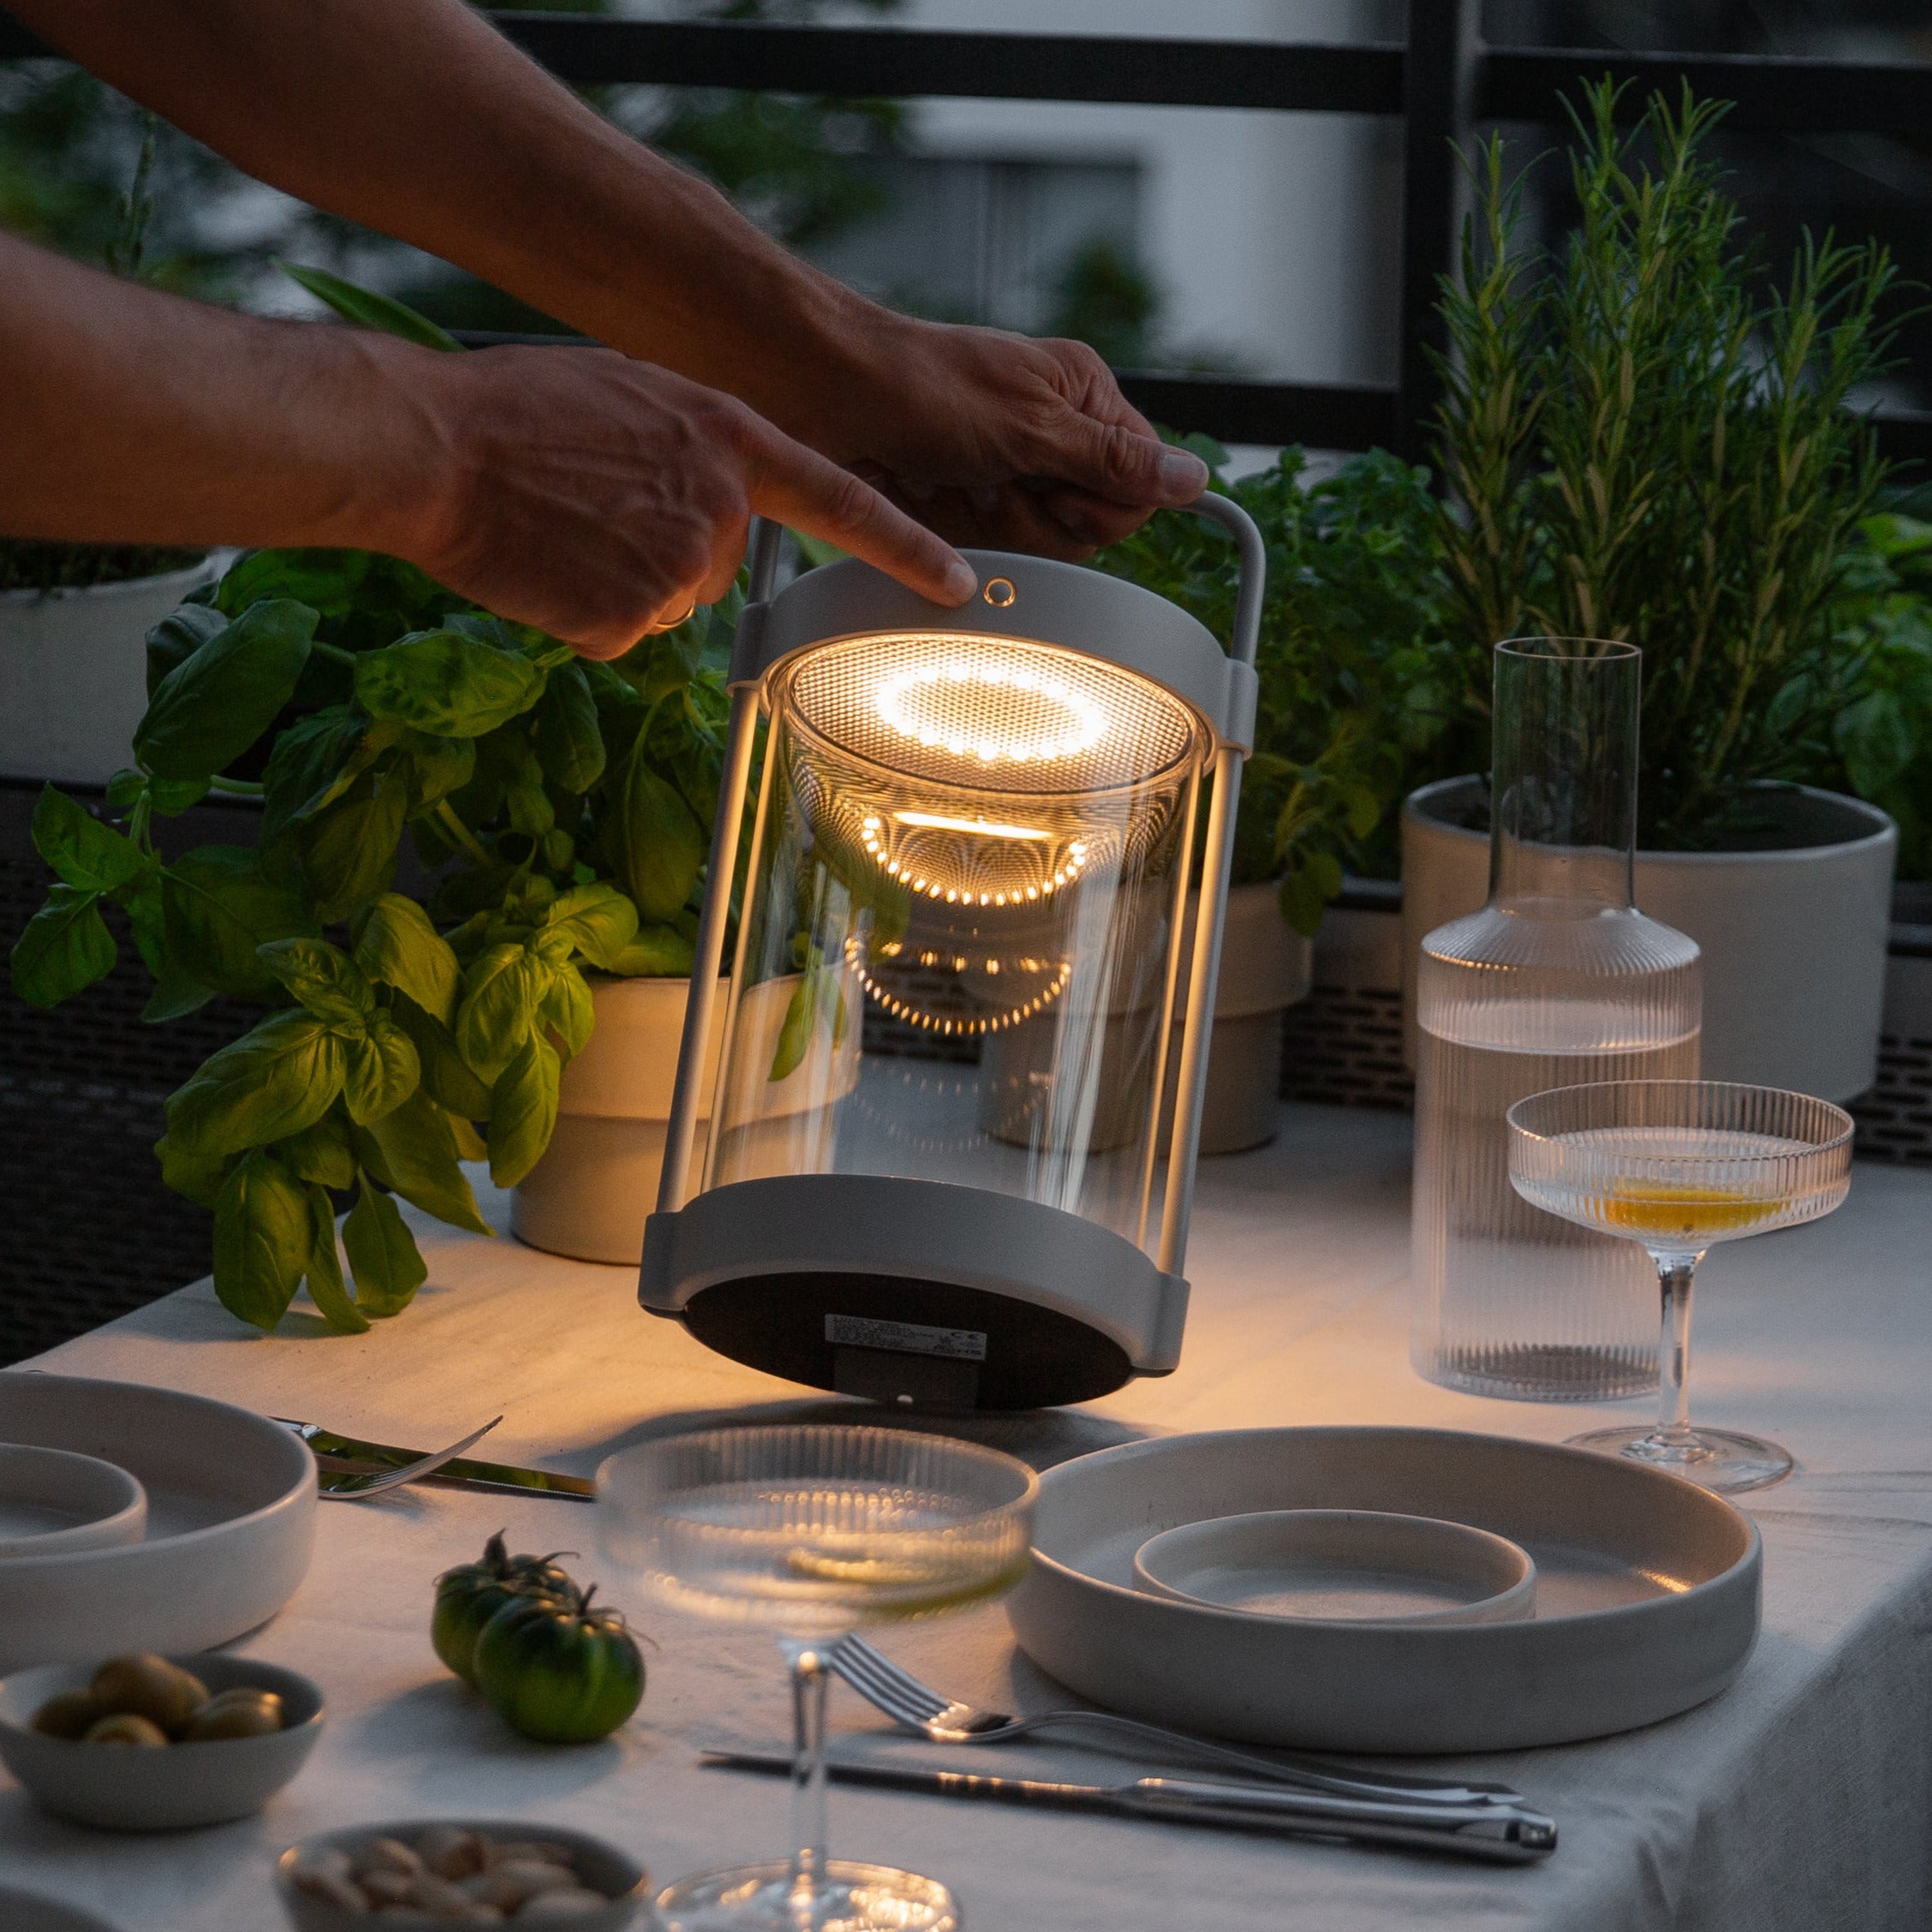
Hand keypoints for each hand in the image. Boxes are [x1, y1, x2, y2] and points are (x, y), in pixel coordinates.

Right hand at [395, 343, 976, 658]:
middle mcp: (718, 508)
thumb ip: (694, 449)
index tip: (959, 582)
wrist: (434, 448)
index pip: (843, 503)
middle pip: (717, 563)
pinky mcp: (629, 621)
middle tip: (589, 505)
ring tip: (560, 527)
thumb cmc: (518, 412)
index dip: (906, 546)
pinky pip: (619, 632)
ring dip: (618, 580)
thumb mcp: (632, 396)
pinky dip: (584, 612)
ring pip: (666, 601)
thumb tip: (708, 502)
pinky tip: (546, 564)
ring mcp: (677, 569)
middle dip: (663, 548)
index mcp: (727, 440)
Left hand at [800, 313, 1211, 560]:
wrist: (825, 397)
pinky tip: (929, 498)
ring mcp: (1008, 475)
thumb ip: (1115, 460)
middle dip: (1041, 514)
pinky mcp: (966, 506)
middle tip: (996, 478)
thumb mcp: (1031, 424)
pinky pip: (988, 553)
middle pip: (1090, 525)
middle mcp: (1051, 438)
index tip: (1060, 483)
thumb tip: (1192, 479)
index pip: (1140, 481)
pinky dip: (957, 533)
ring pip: (1038, 547)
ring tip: (953, 482)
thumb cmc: (921, 387)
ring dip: (994, 524)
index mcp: (1081, 398)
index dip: (1106, 500)